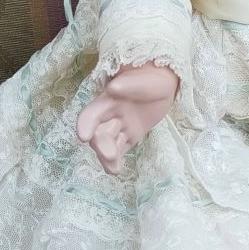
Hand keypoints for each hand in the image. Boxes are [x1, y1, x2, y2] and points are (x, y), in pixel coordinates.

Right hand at [76, 62, 179, 176]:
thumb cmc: (153, 79)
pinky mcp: (130, 136)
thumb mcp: (146, 80)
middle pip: (99, 133)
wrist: (164, 84)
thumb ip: (130, 84)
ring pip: (108, 145)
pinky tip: (116, 170)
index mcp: (109, 100)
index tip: (83, 136)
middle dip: (101, 145)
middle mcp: (110, 115)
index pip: (92, 114)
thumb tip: (113, 88)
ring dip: (107, 157)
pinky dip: (116, 161)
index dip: (85, 124)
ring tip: (114, 169)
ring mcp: (120, 127)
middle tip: (110, 155)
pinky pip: (120, 149)